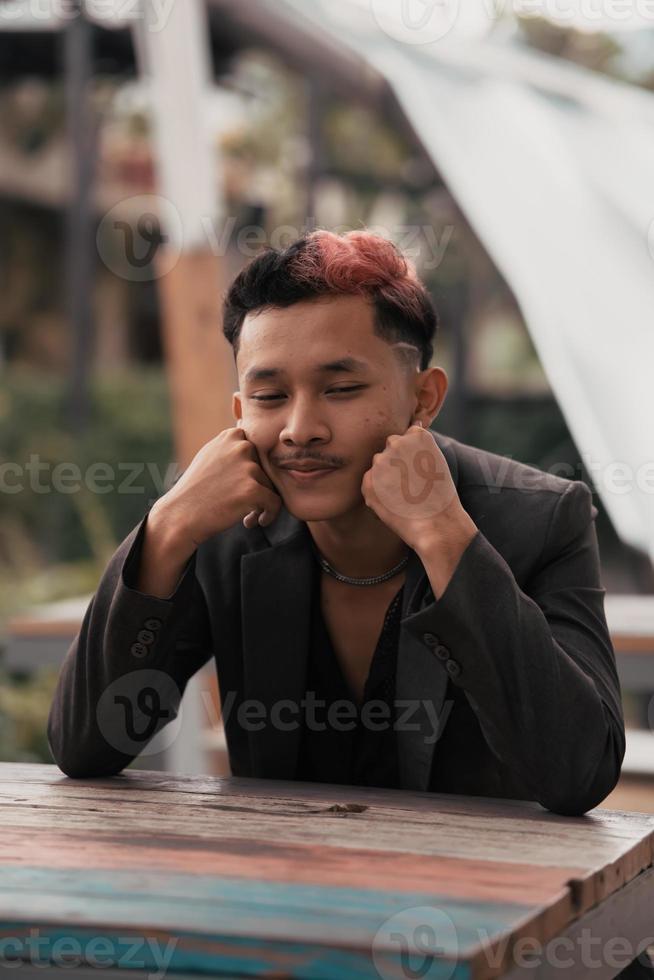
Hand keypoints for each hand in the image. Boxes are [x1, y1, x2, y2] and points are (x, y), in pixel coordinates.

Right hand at [152, 424, 281, 548]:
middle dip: (258, 486)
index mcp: (232, 436)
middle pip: (266, 469)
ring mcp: (248, 467)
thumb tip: (245, 428)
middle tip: (242, 502)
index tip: (240, 485)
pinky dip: (268, 515)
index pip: (258, 452)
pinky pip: (275, 503)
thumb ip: (229, 446)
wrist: (180, 515)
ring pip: (270, 486)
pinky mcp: (253, 490)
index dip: (251, 471)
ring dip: (260, 502)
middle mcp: (242, 447)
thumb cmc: (195, 489)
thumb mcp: (210, 455)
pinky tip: (250, 522)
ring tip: (242, 514)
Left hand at [360, 423, 469, 551]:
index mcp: (417, 435)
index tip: (423, 471)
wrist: (436, 526)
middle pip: (391, 447)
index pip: (408, 436)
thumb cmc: (441, 496)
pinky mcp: (369, 482)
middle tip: (414, 485)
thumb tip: (413, 423)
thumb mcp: (437, 460)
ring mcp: (381, 462)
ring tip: (405, 496)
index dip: (415, 456)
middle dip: (398, 462)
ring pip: (379, 465)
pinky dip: (378, 492)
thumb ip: (420, 442)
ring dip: (387, 477)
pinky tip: (395, 504)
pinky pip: (370, 482)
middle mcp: (396, 443)